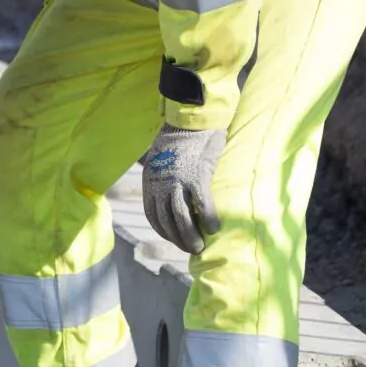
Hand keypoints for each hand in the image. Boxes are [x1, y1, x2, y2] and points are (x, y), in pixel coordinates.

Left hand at [139, 124, 226, 253]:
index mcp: (150, 181)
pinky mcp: (196, 176)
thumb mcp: (162, 158)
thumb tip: (172, 190)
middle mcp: (160, 185)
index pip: (153, 216)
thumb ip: (164, 176)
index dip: (164, 232)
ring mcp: (178, 181)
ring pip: (181, 218)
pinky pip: (202, 204)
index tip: (175, 240)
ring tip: (199, 246)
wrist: (190, 117)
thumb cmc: (180, 137)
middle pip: (166, 221)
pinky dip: (208, 218)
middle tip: (191, 249)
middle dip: (178, 239)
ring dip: (190, 236)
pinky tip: (215, 228)